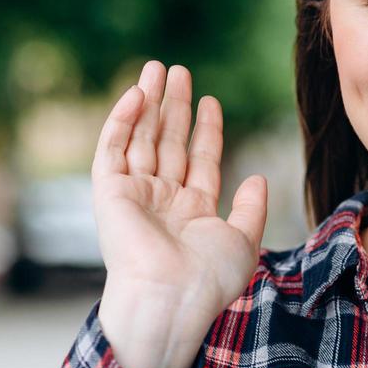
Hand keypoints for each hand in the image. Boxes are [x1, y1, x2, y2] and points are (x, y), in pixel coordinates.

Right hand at [93, 61, 267, 367]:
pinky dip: (122, 120)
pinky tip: (137, 93)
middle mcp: (162, 200)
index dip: (205, 129)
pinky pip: (113, 149)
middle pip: (168, 142)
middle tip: (179, 71)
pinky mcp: (109, 193)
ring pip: (141, 138)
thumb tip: (257, 178)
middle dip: (173, 106)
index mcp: (192, 211)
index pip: (199, 159)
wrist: (172, 298)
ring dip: (148, 103)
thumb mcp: (244, 239)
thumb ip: (251, 207)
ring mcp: (135, 195)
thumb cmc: (209, 279)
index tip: (210, 100)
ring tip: (158, 68)